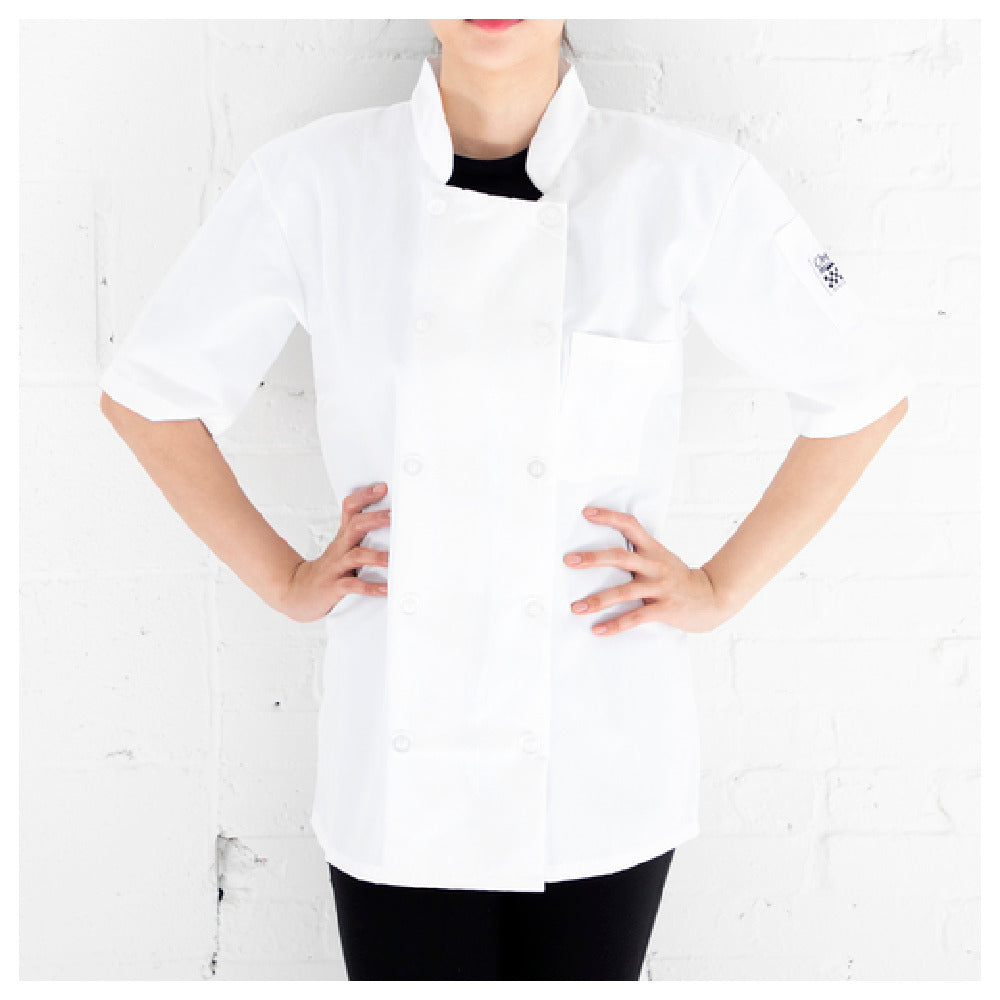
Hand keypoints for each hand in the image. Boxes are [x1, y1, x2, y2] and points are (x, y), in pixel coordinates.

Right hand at [279, 482, 390, 622]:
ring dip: (377, 557)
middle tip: (394, 515)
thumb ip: (362, 536)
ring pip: (356, 556)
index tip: (382, 487)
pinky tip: (386, 589)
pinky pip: (354, 586)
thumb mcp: (342, 548)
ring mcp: (336, 567)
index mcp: (343, 537)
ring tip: (394, 559)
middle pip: (355, 526)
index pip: (350, 509)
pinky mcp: (334, 587)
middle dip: (375, 519)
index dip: (364, 496)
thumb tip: (394, 525)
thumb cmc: (327, 571)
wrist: (297, 592)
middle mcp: (339, 549)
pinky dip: (371, 587)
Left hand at [564, 506, 733, 635]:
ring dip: (597, 600)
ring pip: (624, 591)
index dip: (608, 517)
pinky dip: (615, 624)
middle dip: (592, 559)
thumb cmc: (681, 579)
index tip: (587, 513)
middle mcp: (654, 565)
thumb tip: (606, 554)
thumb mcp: (662, 559)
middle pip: (620, 558)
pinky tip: (598, 629)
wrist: (713, 597)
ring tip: (576, 607)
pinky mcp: (664, 609)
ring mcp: (660, 587)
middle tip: (569, 561)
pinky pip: (635, 617)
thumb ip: (639, 555)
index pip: (630, 525)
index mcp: (653, 550)